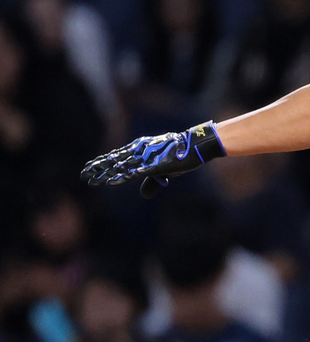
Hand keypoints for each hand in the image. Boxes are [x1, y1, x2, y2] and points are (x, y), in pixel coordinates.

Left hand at [80, 121, 225, 197]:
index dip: (102, 162)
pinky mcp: (153, 166)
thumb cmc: (181, 155)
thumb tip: (144, 195)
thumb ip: (151, 182)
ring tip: (91, 179)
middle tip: (83, 174)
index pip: (116, 156)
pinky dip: (120, 178)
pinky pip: (133, 173)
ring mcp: (146, 158)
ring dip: (104, 173)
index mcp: (141, 149)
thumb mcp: (164, 169)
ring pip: (120, 167)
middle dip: (98, 168)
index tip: (88, 167)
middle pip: (114, 160)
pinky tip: (110, 182)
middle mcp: (140, 151)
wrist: (196, 146)